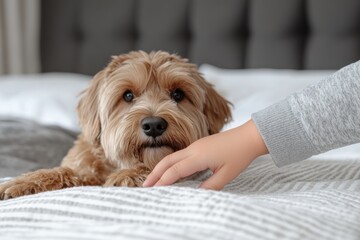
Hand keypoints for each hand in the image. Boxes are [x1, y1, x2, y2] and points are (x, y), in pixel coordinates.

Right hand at [143, 120, 267, 189]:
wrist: (248, 136)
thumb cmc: (239, 155)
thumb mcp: (227, 174)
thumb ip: (211, 186)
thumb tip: (197, 194)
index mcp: (199, 156)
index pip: (175, 170)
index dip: (163, 181)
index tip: (152, 190)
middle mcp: (193, 149)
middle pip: (168, 161)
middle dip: (155, 173)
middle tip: (145, 186)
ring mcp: (195, 146)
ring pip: (173, 157)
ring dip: (161, 168)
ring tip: (153, 180)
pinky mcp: (199, 146)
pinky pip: (180, 155)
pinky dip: (171, 164)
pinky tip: (171, 172)